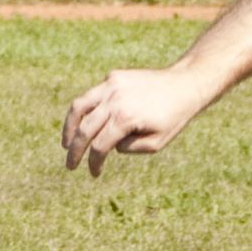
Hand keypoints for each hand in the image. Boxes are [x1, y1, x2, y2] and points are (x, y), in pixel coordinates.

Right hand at [63, 66, 213, 177]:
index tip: (94, 173)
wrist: (185, 85)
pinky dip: (86, 109)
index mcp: (125, 118)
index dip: (94, 163)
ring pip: (79, 106)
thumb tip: (109, 144)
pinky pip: (94, 95)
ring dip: (69, 127)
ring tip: (66, 143)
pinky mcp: (113, 77)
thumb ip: (129, 147)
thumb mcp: (156, 143)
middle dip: (74, 150)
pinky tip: (87, 122)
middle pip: (85, 129)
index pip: (99, 146)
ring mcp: (111, 85)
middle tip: (70, 165)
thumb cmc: (173, 118)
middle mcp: (114, 100)